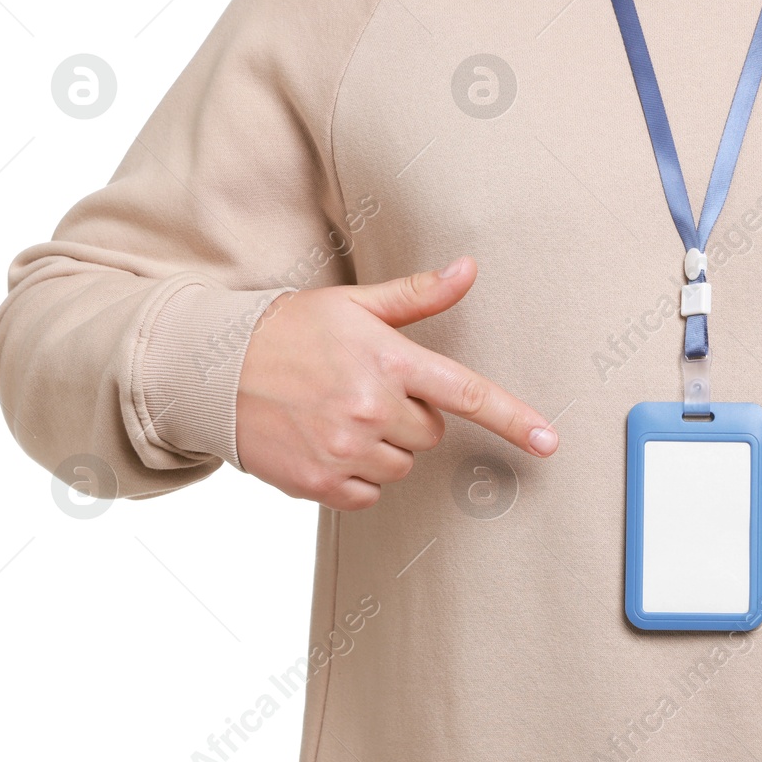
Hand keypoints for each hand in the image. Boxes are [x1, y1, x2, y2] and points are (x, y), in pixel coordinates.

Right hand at [236, 256, 556, 510]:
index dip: (514, 420)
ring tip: (337, 414)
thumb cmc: (290, 330)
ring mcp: (346, 449)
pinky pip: (369, 493)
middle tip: (362, 389)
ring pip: (401, 464)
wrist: (212, 370)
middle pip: (431, 432)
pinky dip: (355, 476)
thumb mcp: (355, 304)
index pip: (467, 394)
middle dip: (408, 415)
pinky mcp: (321, 483)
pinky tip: (325, 443)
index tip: (549, 442)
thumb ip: (418, 295)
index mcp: (389, 360)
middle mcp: (373, 407)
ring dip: (381, 446)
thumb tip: (468, 268)